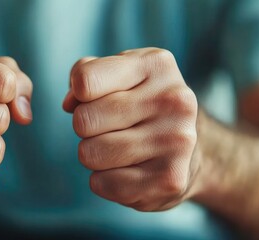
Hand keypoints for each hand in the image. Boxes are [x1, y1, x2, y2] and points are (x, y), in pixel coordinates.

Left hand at [63, 48, 198, 210]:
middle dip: (85, 128)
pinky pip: (103, 183)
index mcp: (156, 65)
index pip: (85, 81)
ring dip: (93, 155)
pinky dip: (103, 180)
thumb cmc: (139, 104)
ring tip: (117, 148)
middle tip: (107, 128)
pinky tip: (127, 170)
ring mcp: (176, 141)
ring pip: (90, 154)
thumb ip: (86, 75)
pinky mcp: (170, 178)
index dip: (79, 94)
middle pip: (83, 120)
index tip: (92, 98)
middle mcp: (173, 100)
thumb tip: (70, 103)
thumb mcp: (118, 75)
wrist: (188, 149)